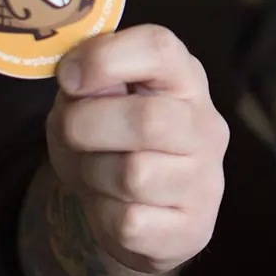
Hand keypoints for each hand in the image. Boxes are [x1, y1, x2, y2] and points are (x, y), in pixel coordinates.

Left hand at [46, 24, 228, 274]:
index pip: (159, 48)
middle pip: (148, 119)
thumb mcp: (92, 102)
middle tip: (71, 133)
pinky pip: (131, 222)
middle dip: (87, 126)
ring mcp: (206, 179)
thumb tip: (75, 76)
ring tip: (95, 172)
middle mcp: (205, 125)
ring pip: (135, 175)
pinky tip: (112, 208)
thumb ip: (87, 83)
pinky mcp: (194, 228)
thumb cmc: (111, 143)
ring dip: (93, 174)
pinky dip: (104, 215)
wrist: (136, 216)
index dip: (105, 59)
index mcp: (184, 79)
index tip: (69, 79)